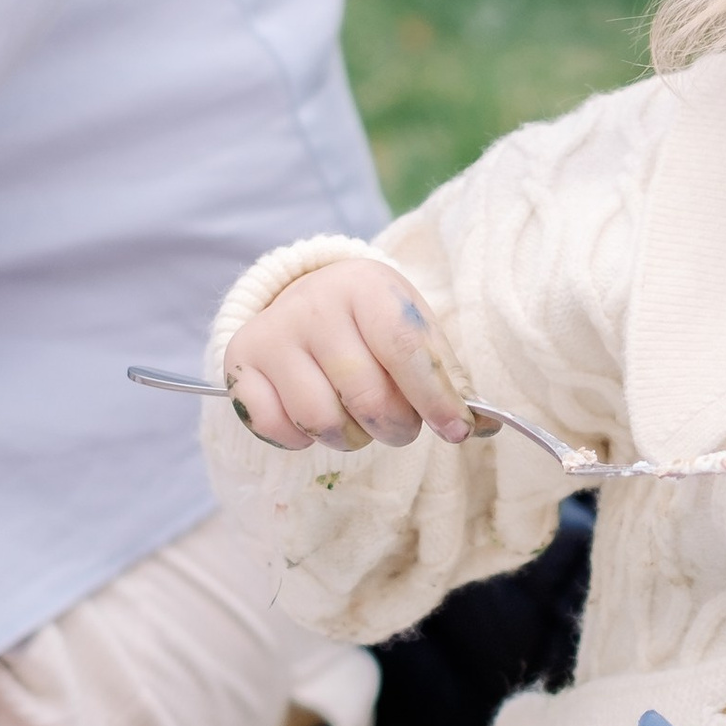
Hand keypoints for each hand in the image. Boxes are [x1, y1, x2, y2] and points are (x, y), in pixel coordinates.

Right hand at [223, 259, 472, 450]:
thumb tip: (482, 427)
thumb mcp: (413, 329)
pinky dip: (302, 439)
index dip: (435, 399)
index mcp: (366, 285)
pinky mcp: (243, 363)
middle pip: (366, 395)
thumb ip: (445, 376)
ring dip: (350, 437)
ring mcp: (273, 333)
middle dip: (396, 427)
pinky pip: (278, 429)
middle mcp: (314, 303)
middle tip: (401, 427)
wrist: (308, 296)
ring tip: (357, 420)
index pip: (405, 351)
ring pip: (321, 420)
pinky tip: (314, 418)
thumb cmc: (374, 322)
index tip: (457, 430)